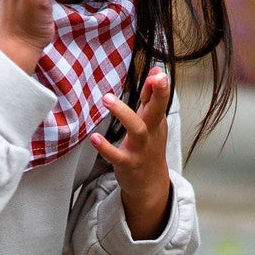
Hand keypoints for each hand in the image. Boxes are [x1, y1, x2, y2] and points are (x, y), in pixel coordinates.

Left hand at [89, 66, 172, 240]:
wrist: (150, 184)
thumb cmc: (148, 146)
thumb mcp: (153, 122)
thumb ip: (152, 96)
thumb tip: (157, 70)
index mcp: (156, 121)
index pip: (159, 99)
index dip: (159, 85)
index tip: (158, 73)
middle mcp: (151, 133)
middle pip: (157, 111)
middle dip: (159, 95)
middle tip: (156, 78)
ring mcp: (141, 149)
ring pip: (137, 130)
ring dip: (123, 114)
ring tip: (107, 99)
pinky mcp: (128, 164)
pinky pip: (117, 156)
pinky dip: (106, 148)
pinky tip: (94, 138)